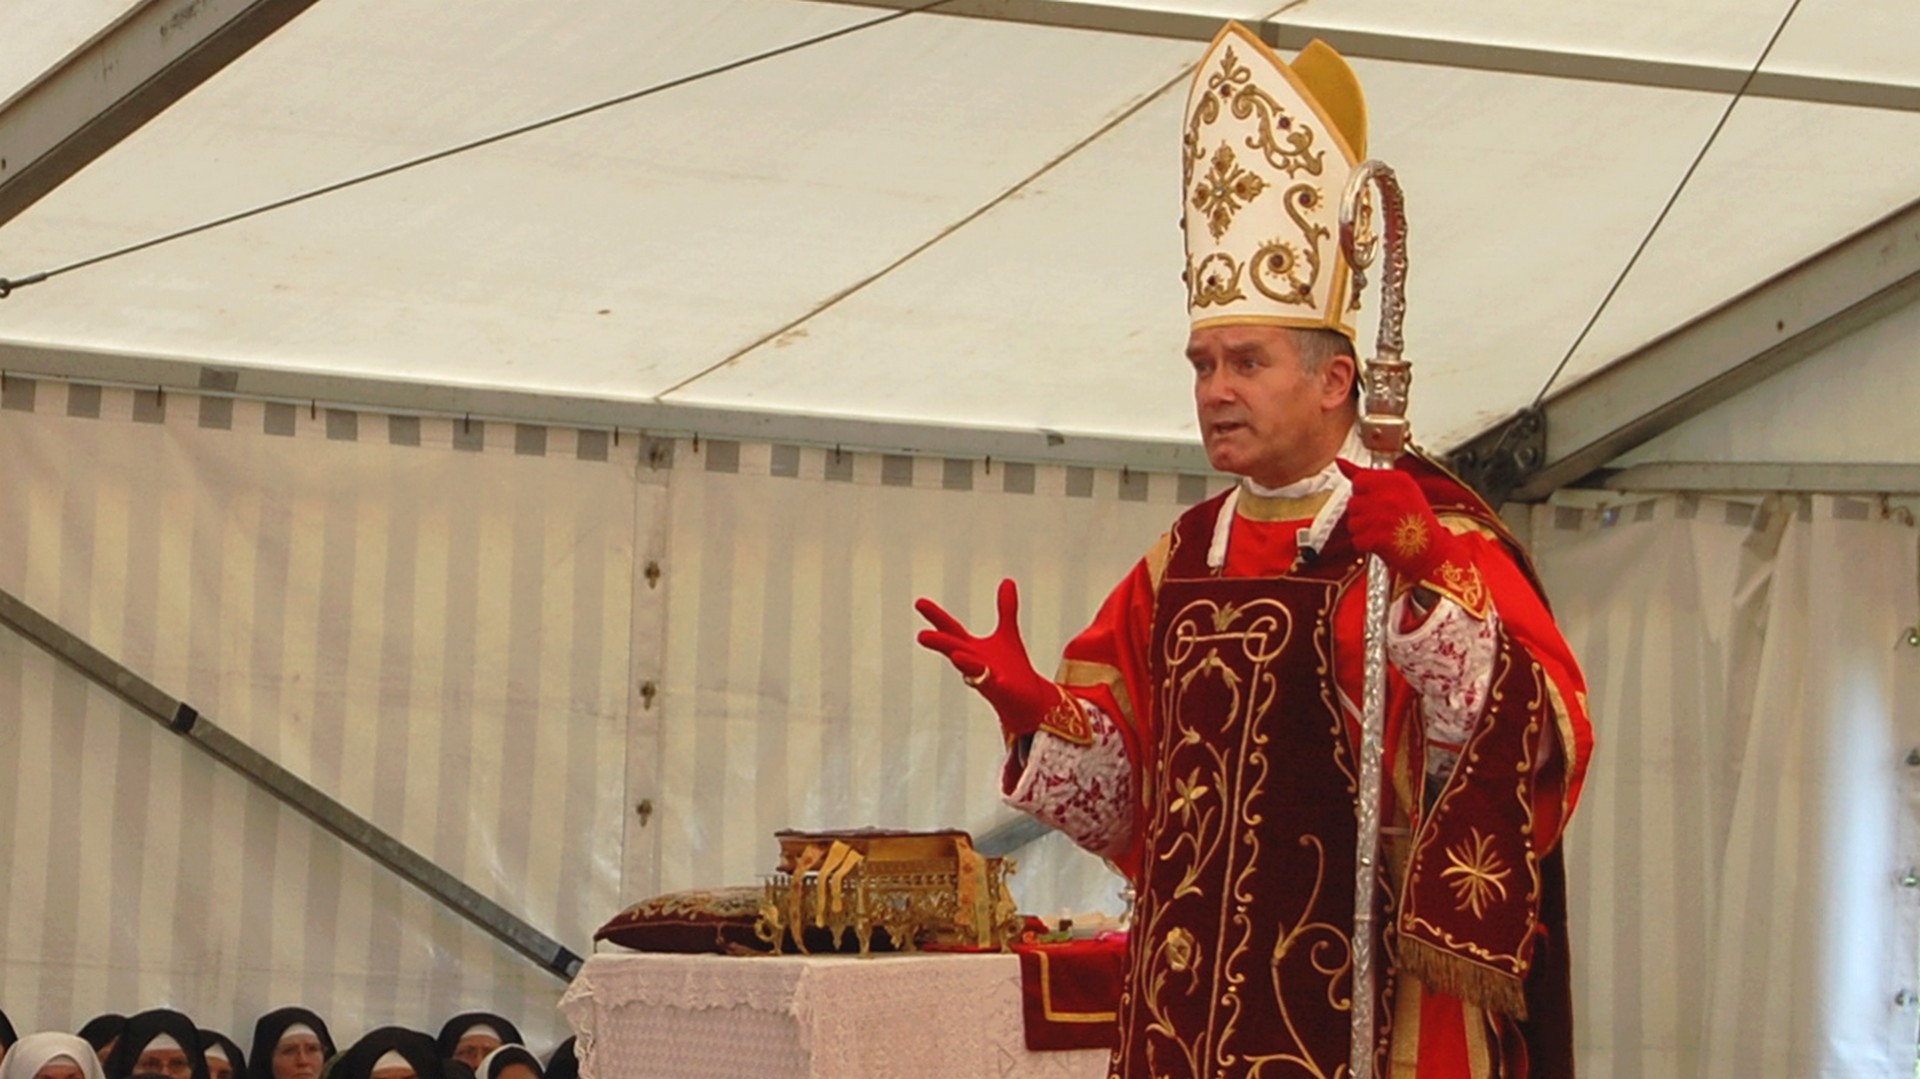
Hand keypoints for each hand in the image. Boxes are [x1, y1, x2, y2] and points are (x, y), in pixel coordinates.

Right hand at [915, 579, 1064, 740]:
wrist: (1028, 701)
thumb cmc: (1011, 669)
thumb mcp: (1007, 633)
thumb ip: (1006, 608)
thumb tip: (1008, 581)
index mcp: (971, 648)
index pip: (950, 629)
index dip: (935, 616)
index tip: (919, 602)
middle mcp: (974, 663)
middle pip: (953, 649)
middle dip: (939, 642)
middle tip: (922, 636)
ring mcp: (986, 678)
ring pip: (970, 669)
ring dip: (963, 662)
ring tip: (956, 655)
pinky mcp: (1001, 691)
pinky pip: (993, 685)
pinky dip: (991, 680)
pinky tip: (993, 676)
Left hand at [1337, 460, 1463, 584]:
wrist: (1434, 553)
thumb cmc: (1416, 522)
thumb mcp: (1400, 490)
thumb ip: (1368, 476)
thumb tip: (1340, 462)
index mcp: (1398, 480)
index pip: (1360, 480)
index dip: (1364, 494)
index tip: (1377, 502)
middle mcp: (1391, 495)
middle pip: (1353, 502)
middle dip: (1363, 514)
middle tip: (1383, 521)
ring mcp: (1384, 516)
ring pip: (1352, 522)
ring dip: (1363, 531)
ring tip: (1383, 532)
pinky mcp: (1378, 537)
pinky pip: (1357, 540)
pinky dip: (1365, 545)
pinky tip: (1381, 544)